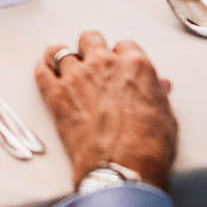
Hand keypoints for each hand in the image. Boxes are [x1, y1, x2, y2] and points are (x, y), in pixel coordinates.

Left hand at [34, 32, 177, 186]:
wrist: (123, 166)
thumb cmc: (149, 146)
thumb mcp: (165, 116)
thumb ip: (157, 94)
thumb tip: (160, 85)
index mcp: (135, 65)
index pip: (124, 45)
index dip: (119, 57)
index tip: (117, 67)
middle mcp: (105, 63)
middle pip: (90, 39)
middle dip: (91, 50)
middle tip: (91, 65)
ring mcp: (77, 76)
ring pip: (61, 51)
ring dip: (62, 59)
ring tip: (63, 68)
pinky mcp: (56, 94)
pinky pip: (41, 71)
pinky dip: (42, 70)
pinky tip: (45, 73)